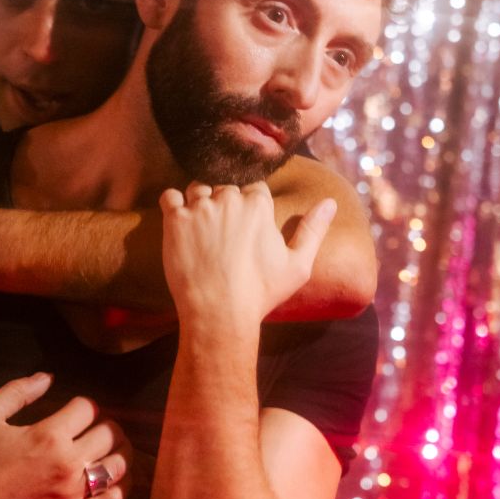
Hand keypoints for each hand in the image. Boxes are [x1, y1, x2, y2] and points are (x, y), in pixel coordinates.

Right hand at [0, 373, 129, 498]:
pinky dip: (121, 487)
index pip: (87, 408)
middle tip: (98, 427)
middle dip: (107, 425)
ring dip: (120, 452)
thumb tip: (47, 377)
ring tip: (113, 449)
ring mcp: (73, 493)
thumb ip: (17, 392)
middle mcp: (67, 462)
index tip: (77, 410)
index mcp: (49, 434)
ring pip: (118, 466)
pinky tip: (114, 480)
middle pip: (109, 434)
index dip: (84, 404)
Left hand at [158, 181, 334, 326]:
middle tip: (223, 229)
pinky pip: (169, 196)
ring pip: (198, 187)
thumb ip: (313, 230)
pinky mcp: (175, 220)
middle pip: (226, 186)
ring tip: (201, 225)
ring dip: (199, 200)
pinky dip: (172, 203)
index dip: (251, 204)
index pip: (254, 187)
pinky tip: (178, 218)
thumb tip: (330, 202)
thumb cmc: (260, 293)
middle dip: (225, 202)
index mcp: (258, 205)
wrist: (219, 313)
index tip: (247, 223)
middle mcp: (229, 199)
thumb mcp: (298, 265)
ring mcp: (200, 208)